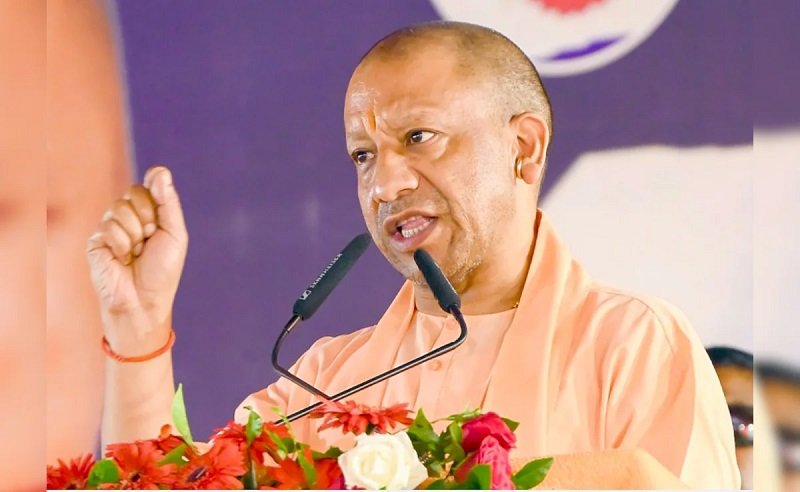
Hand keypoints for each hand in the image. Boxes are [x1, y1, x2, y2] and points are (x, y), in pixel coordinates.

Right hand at [87, 166, 187, 354]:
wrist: (144, 301)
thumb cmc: (163, 271)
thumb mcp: (175, 234)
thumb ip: (168, 202)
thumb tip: (159, 171)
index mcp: (151, 213)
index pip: (151, 184)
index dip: (156, 195)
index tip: (161, 217)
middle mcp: (130, 216)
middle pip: (135, 191)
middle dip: (148, 217)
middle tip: (150, 241)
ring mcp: (111, 227)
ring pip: (120, 208)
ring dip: (135, 234)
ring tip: (136, 253)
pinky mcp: (96, 240)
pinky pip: (108, 227)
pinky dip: (121, 244)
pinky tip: (122, 259)